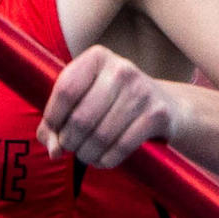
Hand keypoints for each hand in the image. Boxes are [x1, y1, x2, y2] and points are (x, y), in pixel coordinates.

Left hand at [41, 43, 183, 173]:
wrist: (165, 104)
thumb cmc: (113, 101)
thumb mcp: (85, 97)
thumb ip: (59, 119)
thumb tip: (53, 150)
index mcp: (97, 57)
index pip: (65, 90)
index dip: (53, 118)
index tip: (52, 132)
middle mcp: (121, 69)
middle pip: (81, 117)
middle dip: (70, 140)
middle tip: (70, 147)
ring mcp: (142, 91)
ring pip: (101, 135)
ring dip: (87, 153)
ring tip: (85, 155)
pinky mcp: (157, 115)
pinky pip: (123, 146)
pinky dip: (107, 159)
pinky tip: (102, 160)